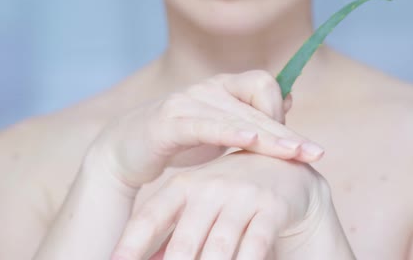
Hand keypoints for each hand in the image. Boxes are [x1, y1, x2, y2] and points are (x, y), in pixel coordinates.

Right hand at [84, 70, 324, 187]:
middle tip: (315, 152)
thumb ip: (252, 116)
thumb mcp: (220, 129)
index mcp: (222, 88)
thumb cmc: (177, 142)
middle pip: (257, 102)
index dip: (281, 112)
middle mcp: (208, 88)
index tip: (294, 144)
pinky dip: (228, 131)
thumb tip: (290, 96)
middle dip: (288, 131)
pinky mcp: (169, 121)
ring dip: (269, 137)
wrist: (126, 151)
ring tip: (294, 154)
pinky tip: (250, 139)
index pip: (263, 85)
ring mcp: (187, 102)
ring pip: (237, 115)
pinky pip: (205, 125)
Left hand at [111, 151, 329, 259]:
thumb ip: (173, 232)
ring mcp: (242, 196)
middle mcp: (210, 188)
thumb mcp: (197, 204)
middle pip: (184, 241)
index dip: (130, 244)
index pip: (150, 217)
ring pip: (219, 246)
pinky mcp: (271, 207)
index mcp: (184, 186)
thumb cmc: (229, 192)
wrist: (282, 167)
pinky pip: (255, 244)